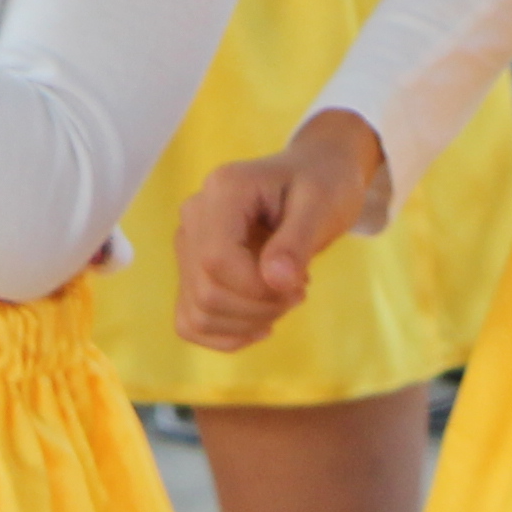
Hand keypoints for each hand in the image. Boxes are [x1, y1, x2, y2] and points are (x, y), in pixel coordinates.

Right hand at [174, 107, 393, 350]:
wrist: (313, 177)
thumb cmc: (322, 185)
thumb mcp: (322, 206)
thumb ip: (297, 242)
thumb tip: (275, 281)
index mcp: (223, 190)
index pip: (216, 260)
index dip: (257, 289)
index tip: (300, 287)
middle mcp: (194, 214)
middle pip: (206, 291)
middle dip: (259, 308)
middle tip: (298, 291)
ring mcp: (188, 243)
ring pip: (198, 312)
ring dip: (247, 323)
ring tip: (281, 298)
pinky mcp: (191, 269)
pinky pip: (191, 321)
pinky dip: (226, 334)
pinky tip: (260, 323)